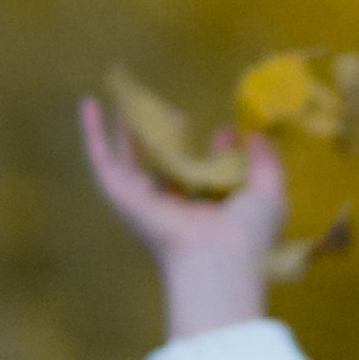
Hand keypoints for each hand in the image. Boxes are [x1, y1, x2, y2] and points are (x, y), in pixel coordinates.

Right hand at [78, 101, 284, 340]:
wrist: (217, 258)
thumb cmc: (246, 234)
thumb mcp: (269, 193)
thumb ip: (267, 163)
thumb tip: (256, 137)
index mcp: (205, 216)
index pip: (202, 182)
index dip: (213, 156)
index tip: (225, 134)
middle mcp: (171, 211)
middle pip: (160, 170)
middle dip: (166, 141)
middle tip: (174, 113)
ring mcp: (143, 204)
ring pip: (127, 162)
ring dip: (125, 132)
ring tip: (126, 101)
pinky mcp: (122, 196)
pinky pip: (102, 161)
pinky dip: (92, 134)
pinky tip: (89, 105)